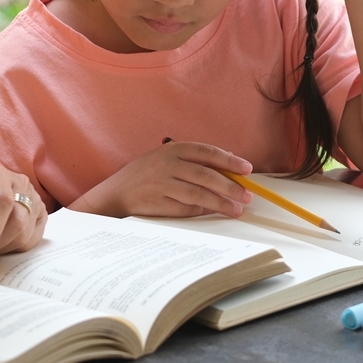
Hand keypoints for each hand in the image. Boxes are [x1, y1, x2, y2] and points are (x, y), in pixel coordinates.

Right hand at [68, 141, 254, 217]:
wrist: (115, 193)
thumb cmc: (145, 175)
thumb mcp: (166, 158)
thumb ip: (193, 159)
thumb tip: (229, 162)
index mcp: (172, 149)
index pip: (207, 152)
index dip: (229, 161)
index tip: (247, 170)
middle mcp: (167, 165)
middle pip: (206, 175)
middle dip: (230, 186)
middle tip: (247, 195)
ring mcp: (161, 184)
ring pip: (198, 194)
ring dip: (220, 202)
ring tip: (236, 208)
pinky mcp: (158, 203)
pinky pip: (186, 208)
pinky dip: (203, 211)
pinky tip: (214, 213)